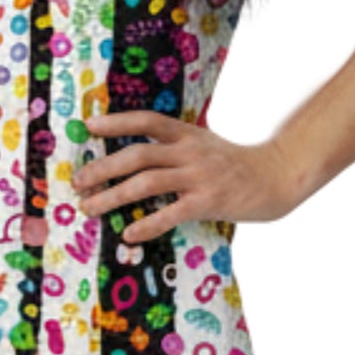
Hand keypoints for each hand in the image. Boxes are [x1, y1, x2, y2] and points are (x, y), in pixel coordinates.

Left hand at [71, 109, 303, 244]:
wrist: (276, 176)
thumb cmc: (234, 164)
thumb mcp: (203, 144)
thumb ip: (174, 147)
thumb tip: (134, 158)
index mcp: (186, 134)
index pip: (146, 121)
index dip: (116, 122)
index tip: (88, 127)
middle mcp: (189, 151)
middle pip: (138, 154)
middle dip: (103, 167)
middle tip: (78, 182)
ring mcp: (199, 176)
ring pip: (147, 182)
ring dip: (113, 196)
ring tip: (90, 208)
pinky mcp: (208, 201)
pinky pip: (171, 213)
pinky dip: (147, 224)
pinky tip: (129, 233)